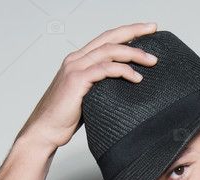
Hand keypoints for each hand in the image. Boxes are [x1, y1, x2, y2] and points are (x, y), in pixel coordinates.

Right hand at [18, 22, 159, 151]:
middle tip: (153, 28)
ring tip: (151, 60)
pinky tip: (136, 78)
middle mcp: (77, 59)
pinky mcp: (77, 80)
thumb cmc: (65, 119)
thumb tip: (123, 92)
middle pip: (110, 38)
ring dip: (133, 53)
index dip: (126, 32)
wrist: (46, 130)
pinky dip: (122, 71)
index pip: (106, 39)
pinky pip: (104, 70)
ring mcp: (76, 68)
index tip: (146, 31)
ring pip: (109, 51)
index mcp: (79, 60)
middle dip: (134, 31)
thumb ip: (101, 89)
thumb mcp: (88, 98)